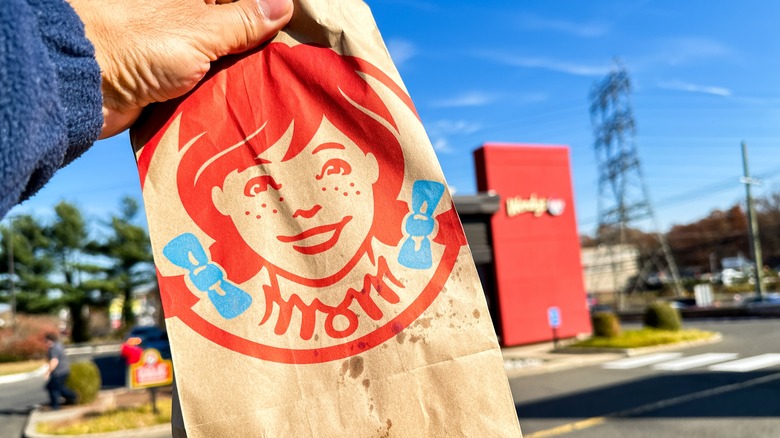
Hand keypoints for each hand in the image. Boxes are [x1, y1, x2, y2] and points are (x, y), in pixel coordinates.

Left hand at [67, 0, 293, 138]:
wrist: (80, 87)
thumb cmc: (136, 45)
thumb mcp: (200, 29)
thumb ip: (243, 20)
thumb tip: (284, 5)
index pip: (240, 2)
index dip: (267, 13)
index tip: (296, 30)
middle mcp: (184, 15)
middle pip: (234, 29)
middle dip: (259, 47)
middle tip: (292, 65)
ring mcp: (176, 48)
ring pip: (222, 59)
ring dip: (242, 76)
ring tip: (277, 89)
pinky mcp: (168, 79)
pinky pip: (205, 84)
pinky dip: (222, 94)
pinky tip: (247, 105)